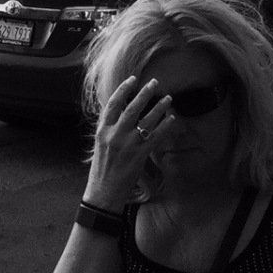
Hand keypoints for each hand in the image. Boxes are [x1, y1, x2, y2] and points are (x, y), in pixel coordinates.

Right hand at [83, 74, 173, 205]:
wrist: (103, 192)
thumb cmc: (102, 169)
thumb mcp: (100, 144)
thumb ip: (109, 128)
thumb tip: (119, 113)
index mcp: (102, 131)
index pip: (112, 104)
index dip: (123, 89)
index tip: (132, 79)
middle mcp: (115, 135)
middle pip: (132, 108)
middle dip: (144, 93)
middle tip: (154, 82)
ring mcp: (128, 145)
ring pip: (146, 120)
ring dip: (159, 107)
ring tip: (168, 98)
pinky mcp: (139, 155)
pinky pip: (156, 137)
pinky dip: (165, 126)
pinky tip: (172, 119)